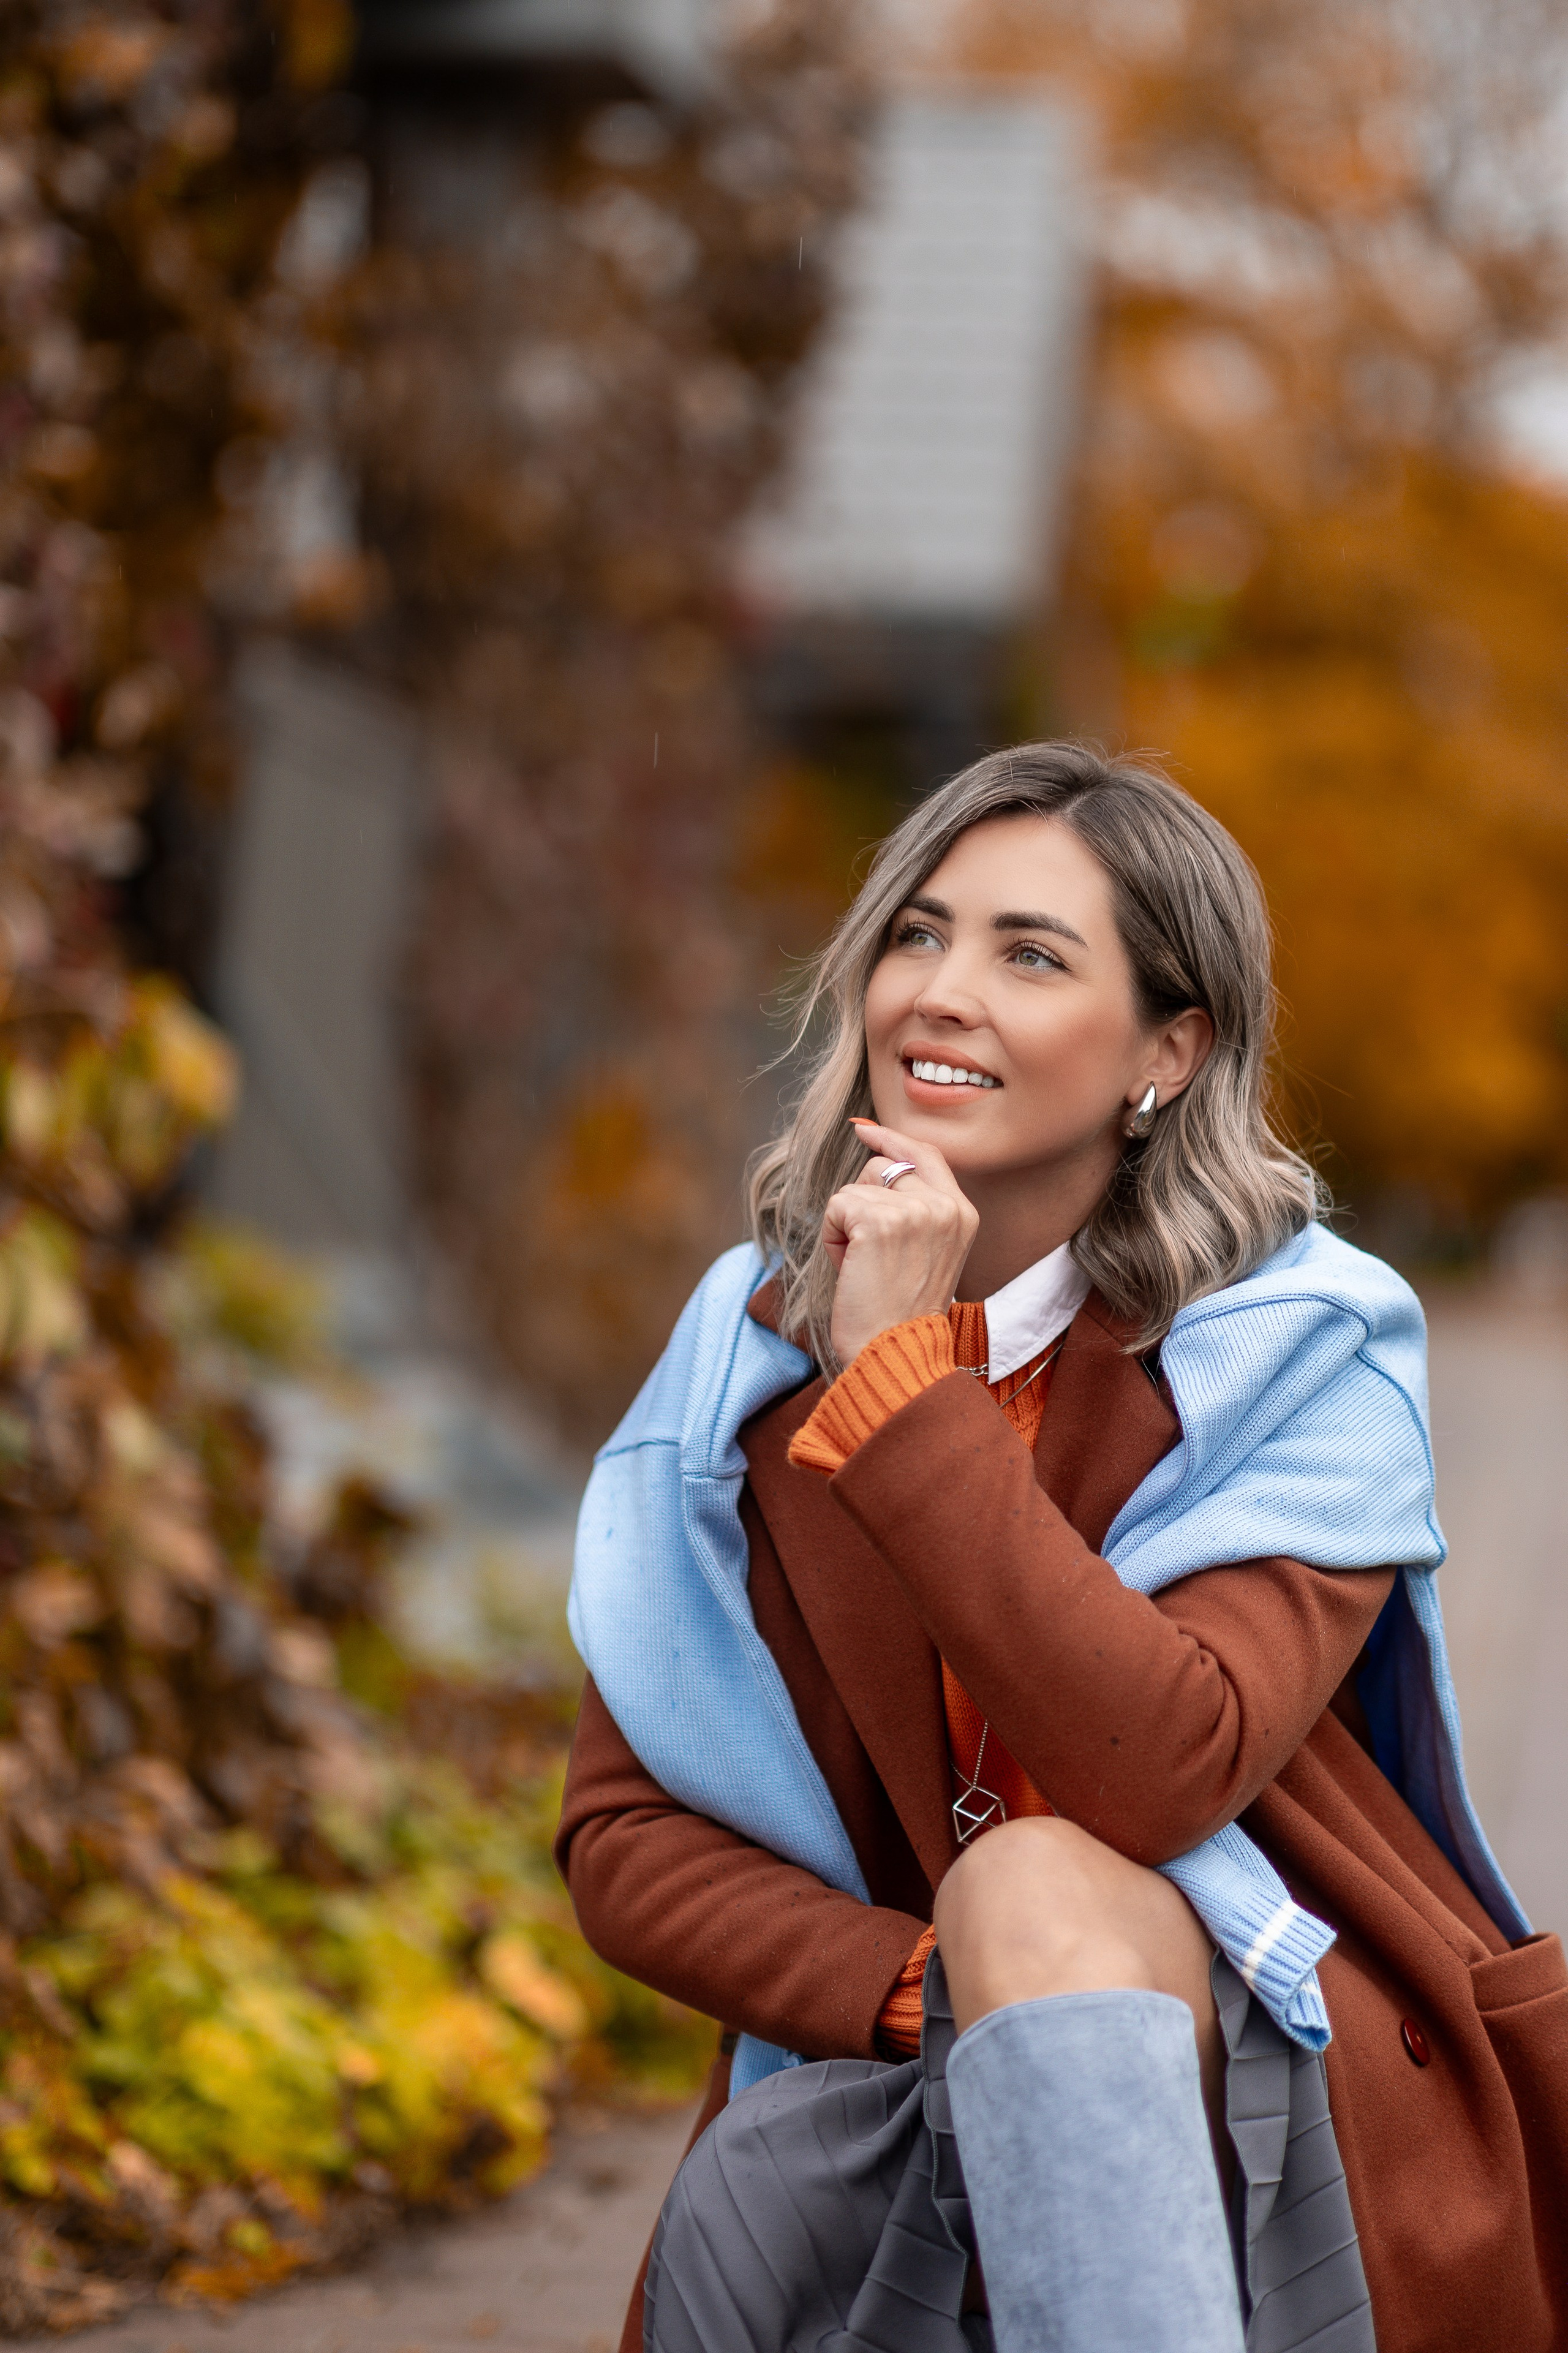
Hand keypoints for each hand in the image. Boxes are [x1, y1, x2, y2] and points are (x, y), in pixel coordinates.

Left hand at [822, 1120, 978, 1363]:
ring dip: (846, 1226)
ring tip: (865, 1267)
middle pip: (881, 1167)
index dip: (892, 1140)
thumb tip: (878, 1159)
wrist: (894, 1351)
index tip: (864, 1131)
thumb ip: (917, 1209)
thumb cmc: (900, 1312)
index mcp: (962, 1214)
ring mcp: (915, 1210)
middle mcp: (945, 1206)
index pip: (927, 1155)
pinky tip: (851, 1268)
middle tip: (873, 1256)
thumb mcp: (927, 1253)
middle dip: (861, 1203)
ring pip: (854, 1188)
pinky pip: (836, 1206)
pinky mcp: (879, 1220)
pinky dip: (832, 1237)